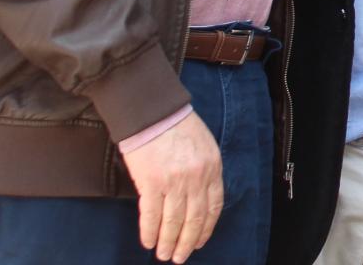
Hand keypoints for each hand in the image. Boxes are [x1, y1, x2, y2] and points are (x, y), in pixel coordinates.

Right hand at [122, 113, 224, 262]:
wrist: (152, 111)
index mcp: (213, 167)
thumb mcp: (204, 145)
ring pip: (174, 221)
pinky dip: (150, 231)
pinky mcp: (151, 182)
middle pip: (195, 218)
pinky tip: (149, 242)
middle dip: (187, 242)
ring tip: (164, 255)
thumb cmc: (177, 125)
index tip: (200, 241)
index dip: (206, 228)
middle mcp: (197, 178)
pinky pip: (152, 215)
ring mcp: (174, 181)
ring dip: (169, 242)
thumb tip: (197, 198)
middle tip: (180, 257)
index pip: (214, 206)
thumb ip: (204, 170)